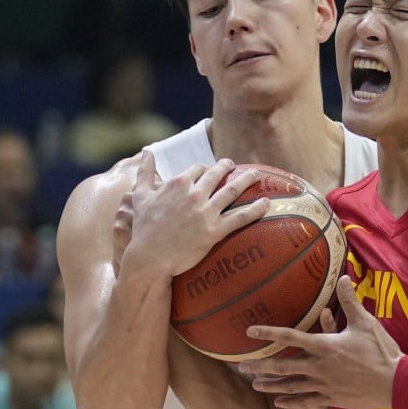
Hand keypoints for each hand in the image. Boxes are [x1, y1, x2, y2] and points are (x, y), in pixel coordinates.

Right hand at [115, 152, 269, 285]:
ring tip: (256, 175)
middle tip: (234, 165)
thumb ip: (144, 172)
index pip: (198, 169)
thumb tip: (145, 151)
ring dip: (247, 180)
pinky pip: (240, 217)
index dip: (205, 168)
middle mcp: (195, 194)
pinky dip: (256, 209)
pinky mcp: (215, 230)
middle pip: (217, 174)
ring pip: (233, 190)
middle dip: (227, 167)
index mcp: (178, 183)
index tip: (210, 169)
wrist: (150, 258)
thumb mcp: (140, 196)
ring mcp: (206, 212)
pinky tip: (267, 203)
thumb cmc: (143, 228)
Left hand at [238, 276, 401, 408]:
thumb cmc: (381, 351)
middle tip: (241, 366)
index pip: (290, 337)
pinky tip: (279, 402)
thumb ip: (351, 301)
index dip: (268, 333)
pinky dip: (290, 403)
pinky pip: (306, 402)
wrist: (396, 384)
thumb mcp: (366, 323)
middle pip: (283, 366)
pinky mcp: (331, 399)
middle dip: (261, 366)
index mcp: (324, 346)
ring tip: (254, 385)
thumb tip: (343, 278)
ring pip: (290, 387)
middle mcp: (319, 367)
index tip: (250, 332)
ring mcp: (324, 385)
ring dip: (271, 385)